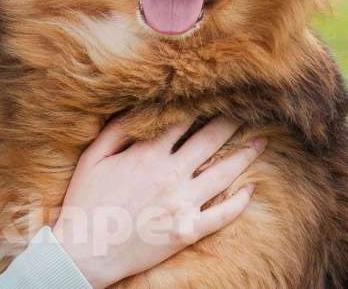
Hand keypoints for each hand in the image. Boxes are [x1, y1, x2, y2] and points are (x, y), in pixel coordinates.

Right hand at [52, 116, 264, 288]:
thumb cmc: (86, 201)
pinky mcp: (188, 231)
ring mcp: (183, 204)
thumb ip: (116, 130)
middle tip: (248, 111)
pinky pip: (222, 215)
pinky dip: (240, 202)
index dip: (200, 107)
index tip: (215, 95)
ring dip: (245, 155)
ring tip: (261, 142)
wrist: (87, 251)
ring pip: (223, 173)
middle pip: (209, 141)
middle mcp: (171, 176)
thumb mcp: (93, 158)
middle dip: (230, 123)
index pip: (182, 122)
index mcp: (148, 156)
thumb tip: (137, 109)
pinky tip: (251, 190)